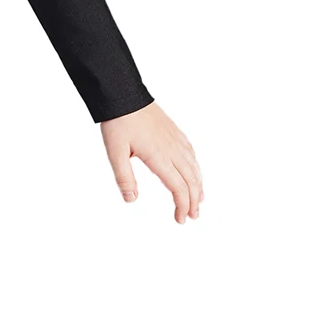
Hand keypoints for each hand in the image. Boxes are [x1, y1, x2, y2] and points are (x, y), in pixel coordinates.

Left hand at [100, 102, 201, 222]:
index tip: (180, 219)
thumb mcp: (115, 153)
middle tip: (192, 216)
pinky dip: (196, 169)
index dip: (181, 206)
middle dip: (193, 201)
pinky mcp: (175, 132)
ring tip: (198, 200)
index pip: (178, 188)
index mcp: (159, 157)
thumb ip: (124, 178)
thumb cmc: (118, 123)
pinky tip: (194, 173)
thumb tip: (131, 200)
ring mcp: (176, 140)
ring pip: (194, 167)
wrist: (124, 94)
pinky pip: (191, 154)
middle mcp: (173, 149)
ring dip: (198, 186)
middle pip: (191, 181)